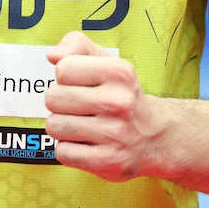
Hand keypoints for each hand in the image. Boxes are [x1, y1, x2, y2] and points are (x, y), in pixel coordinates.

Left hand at [44, 31, 159, 181]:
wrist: (156, 136)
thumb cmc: (120, 94)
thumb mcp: (105, 60)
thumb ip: (75, 45)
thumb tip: (52, 55)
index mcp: (119, 72)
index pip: (63, 69)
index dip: (65, 76)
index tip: (81, 83)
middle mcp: (119, 102)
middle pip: (53, 98)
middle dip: (60, 102)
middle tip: (81, 106)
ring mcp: (115, 135)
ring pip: (54, 126)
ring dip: (62, 127)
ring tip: (83, 125)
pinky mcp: (108, 162)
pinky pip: (62, 152)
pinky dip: (69, 149)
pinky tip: (87, 143)